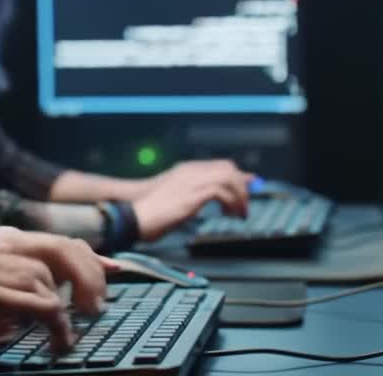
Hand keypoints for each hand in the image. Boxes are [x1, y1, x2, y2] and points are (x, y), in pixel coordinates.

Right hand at [0, 226, 111, 371]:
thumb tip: (15, 322)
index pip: (40, 241)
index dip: (81, 256)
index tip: (108, 273)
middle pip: (52, 246)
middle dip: (87, 272)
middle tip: (99, 305)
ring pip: (45, 272)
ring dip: (71, 302)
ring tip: (76, 330)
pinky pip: (30, 299)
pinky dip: (53, 318)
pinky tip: (57, 338)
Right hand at [130, 160, 254, 241]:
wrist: (136, 218)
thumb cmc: (150, 213)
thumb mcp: (175, 201)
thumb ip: (194, 197)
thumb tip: (209, 202)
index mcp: (185, 171)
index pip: (219, 166)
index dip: (236, 177)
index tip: (246, 189)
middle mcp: (190, 171)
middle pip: (228, 168)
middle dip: (241, 186)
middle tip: (244, 205)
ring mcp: (191, 181)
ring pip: (228, 177)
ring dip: (239, 196)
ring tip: (240, 213)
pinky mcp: (193, 194)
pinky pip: (222, 192)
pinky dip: (232, 203)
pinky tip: (229, 215)